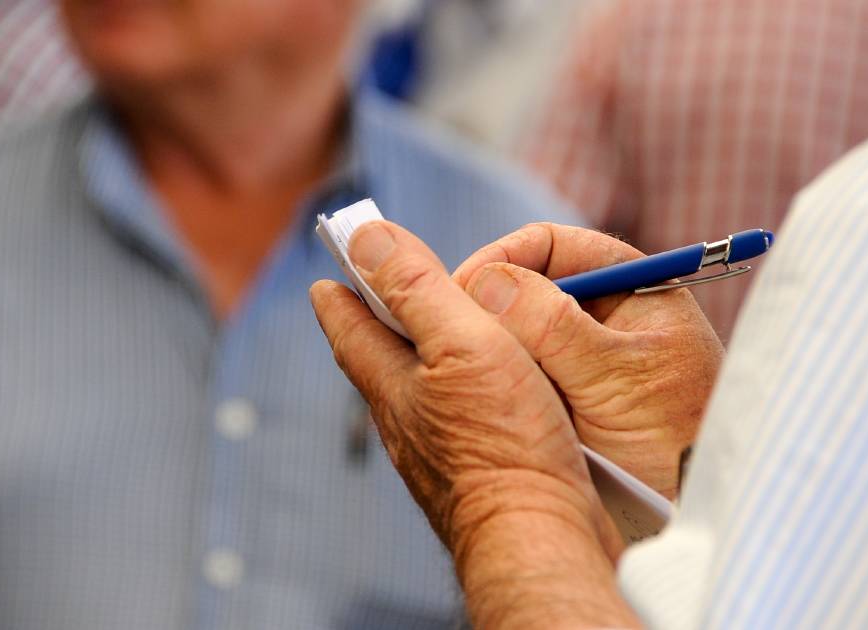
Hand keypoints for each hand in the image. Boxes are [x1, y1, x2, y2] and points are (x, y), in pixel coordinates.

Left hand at [310, 221, 637, 628]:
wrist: (539, 540)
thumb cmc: (504, 445)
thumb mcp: (462, 345)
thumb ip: (418, 290)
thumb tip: (367, 237)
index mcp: (394, 387)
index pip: (351, 330)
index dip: (341, 296)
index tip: (328, 276)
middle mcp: (407, 425)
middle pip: (380, 365)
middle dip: (378, 327)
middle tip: (378, 298)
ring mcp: (439, 457)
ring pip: (419, 397)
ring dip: (421, 363)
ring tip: (436, 340)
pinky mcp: (477, 479)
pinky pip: (460, 424)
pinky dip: (463, 396)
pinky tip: (486, 399)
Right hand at [454, 223, 723, 498]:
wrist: (693, 512)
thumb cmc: (678, 442)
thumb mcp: (616, 378)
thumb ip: (555, 327)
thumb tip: (486, 280)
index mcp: (630, 287)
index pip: (553, 246)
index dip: (504, 258)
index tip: (465, 286)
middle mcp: (601, 315)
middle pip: (526, 286)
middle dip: (488, 304)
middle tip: (450, 328)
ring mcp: (578, 358)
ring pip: (515, 333)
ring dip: (490, 346)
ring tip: (458, 363)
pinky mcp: (559, 399)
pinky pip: (516, 375)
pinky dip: (497, 380)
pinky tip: (477, 394)